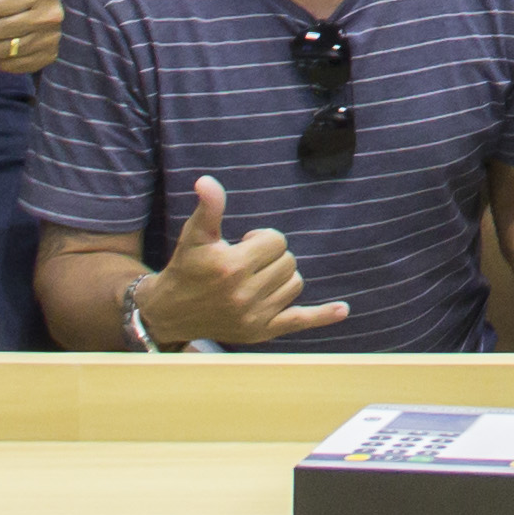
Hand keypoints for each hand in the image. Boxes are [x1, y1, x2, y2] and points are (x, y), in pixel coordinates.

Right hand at [144, 173, 346, 347]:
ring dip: (282, 277)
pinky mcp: (261, 332)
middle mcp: (244, 294)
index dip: (262, 238)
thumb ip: (209, 207)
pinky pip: (299, 321)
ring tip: (257, 278)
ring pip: (294, 284)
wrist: (170, 311)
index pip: (276, 241)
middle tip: (247, 262)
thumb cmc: (187, 267)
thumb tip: (207, 182)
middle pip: (288, 262)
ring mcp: (254, 316)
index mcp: (231, 266)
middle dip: (271, 256)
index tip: (243, 244)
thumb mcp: (196, 235)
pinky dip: (323, 316)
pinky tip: (342, 310)